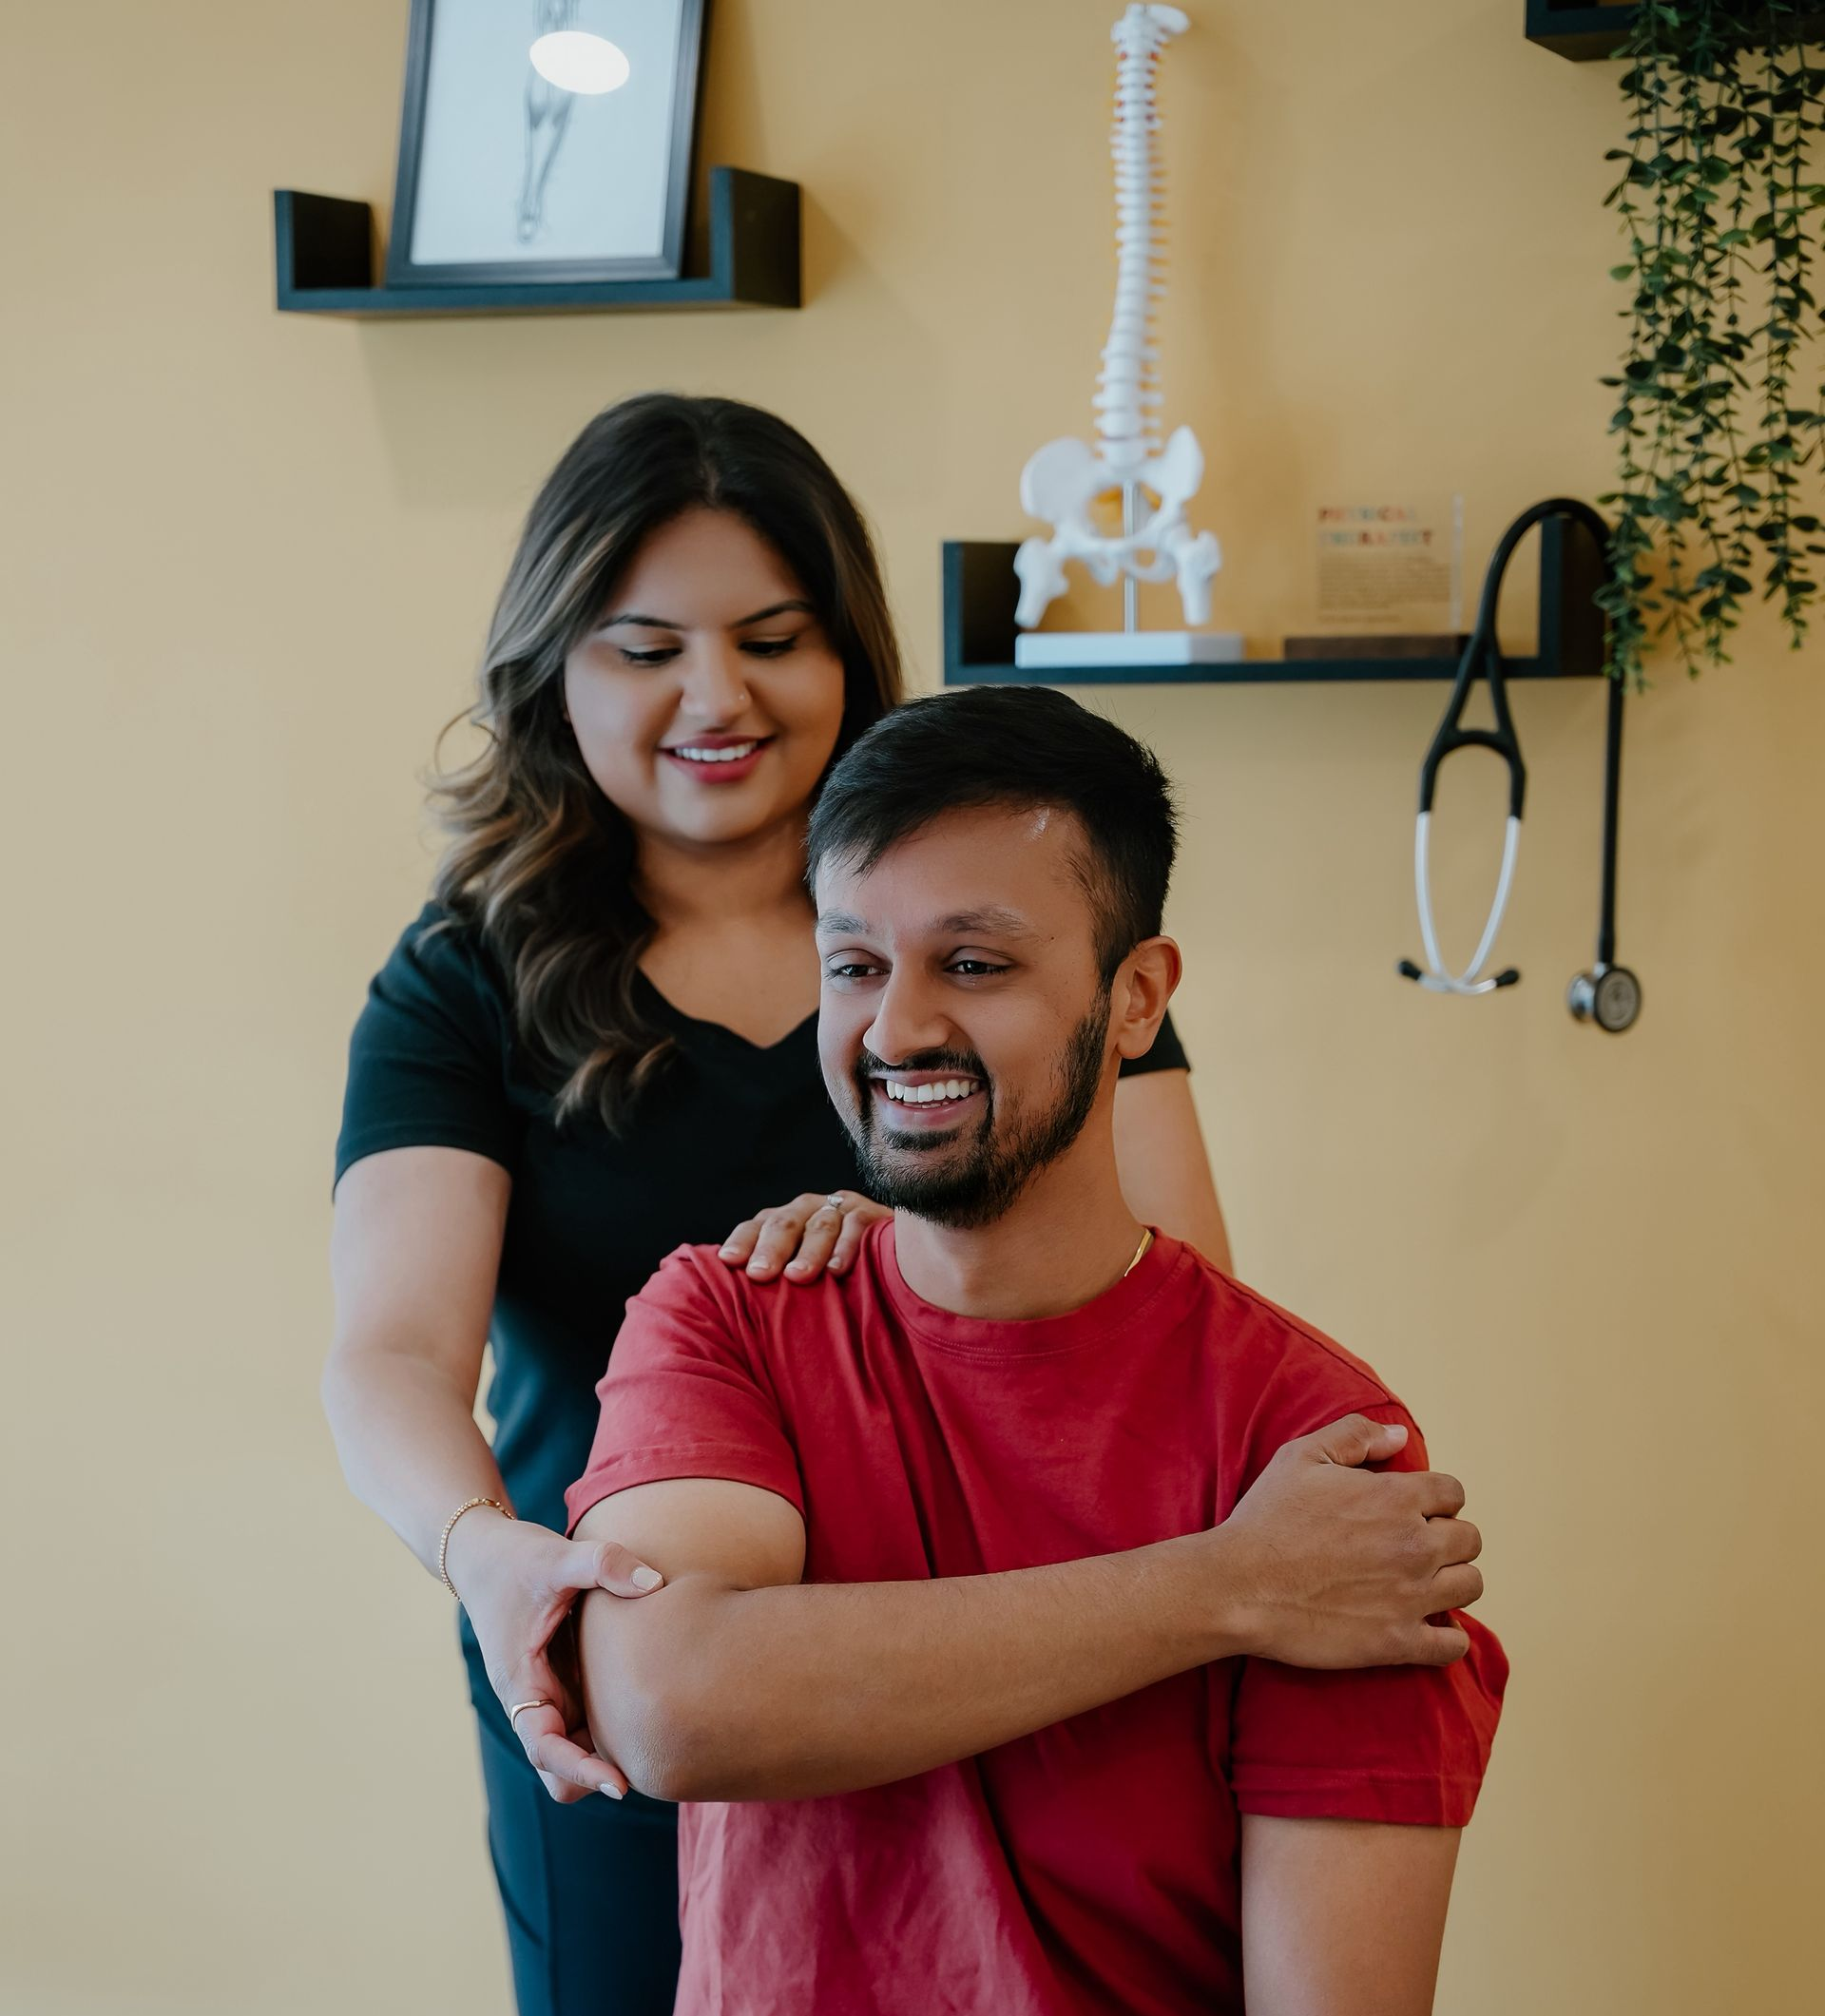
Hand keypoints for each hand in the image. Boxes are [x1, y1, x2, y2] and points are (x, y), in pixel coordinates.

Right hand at [443, 1508, 664, 1802]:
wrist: (484, 1552)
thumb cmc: (513, 1558)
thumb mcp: (557, 1556)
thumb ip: (604, 1564)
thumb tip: (654, 1583)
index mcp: (519, 1682)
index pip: (544, 1748)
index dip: (580, 1769)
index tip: (620, 1785)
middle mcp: (531, 1697)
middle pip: (559, 1766)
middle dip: (596, 1772)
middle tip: (652, 1763)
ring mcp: (547, 1692)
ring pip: (575, 1746)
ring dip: (607, 1750)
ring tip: (660, 1739)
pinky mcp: (562, 1679)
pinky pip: (586, 1718)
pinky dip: (611, 1724)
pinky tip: (648, 1705)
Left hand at [717, 1190, 891, 1282]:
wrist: (890, 1254)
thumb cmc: (831, 1278)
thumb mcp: (798, 1273)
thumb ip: (772, 1280)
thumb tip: (728, 1308)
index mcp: (782, 1221)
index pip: (755, 1227)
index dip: (742, 1242)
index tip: (729, 1261)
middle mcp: (807, 1209)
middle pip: (784, 1224)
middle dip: (771, 1249)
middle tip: (760, 1274)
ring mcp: (839, 1208)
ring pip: (820, 1225)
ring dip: (809, 1251)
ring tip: (797, 1276)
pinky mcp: (871, 1214)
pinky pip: (856, 1227)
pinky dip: (846, 1248)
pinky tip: (837, 1270)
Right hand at [1217, 1414, 1482, 1669]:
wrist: (1237, 1586)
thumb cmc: (1266, 1519)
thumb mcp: (1301, 1456)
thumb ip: (1355, 1435)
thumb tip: (1401, 1436)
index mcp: (1396, 1498)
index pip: (1453, 1493)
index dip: (1436, 1498)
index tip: (1416, 1509)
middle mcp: (1414, 1546)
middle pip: (1470, 1539)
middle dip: (1449, 1537)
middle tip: (1417, 1545)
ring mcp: (1410, 1597)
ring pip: (1470, 1585)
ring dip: (1453, 1581)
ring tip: (1426, 1582)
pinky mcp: (1398, 1641)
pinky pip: (1454, 1645)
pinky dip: (1448, 1637)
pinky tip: (1427, 1627)